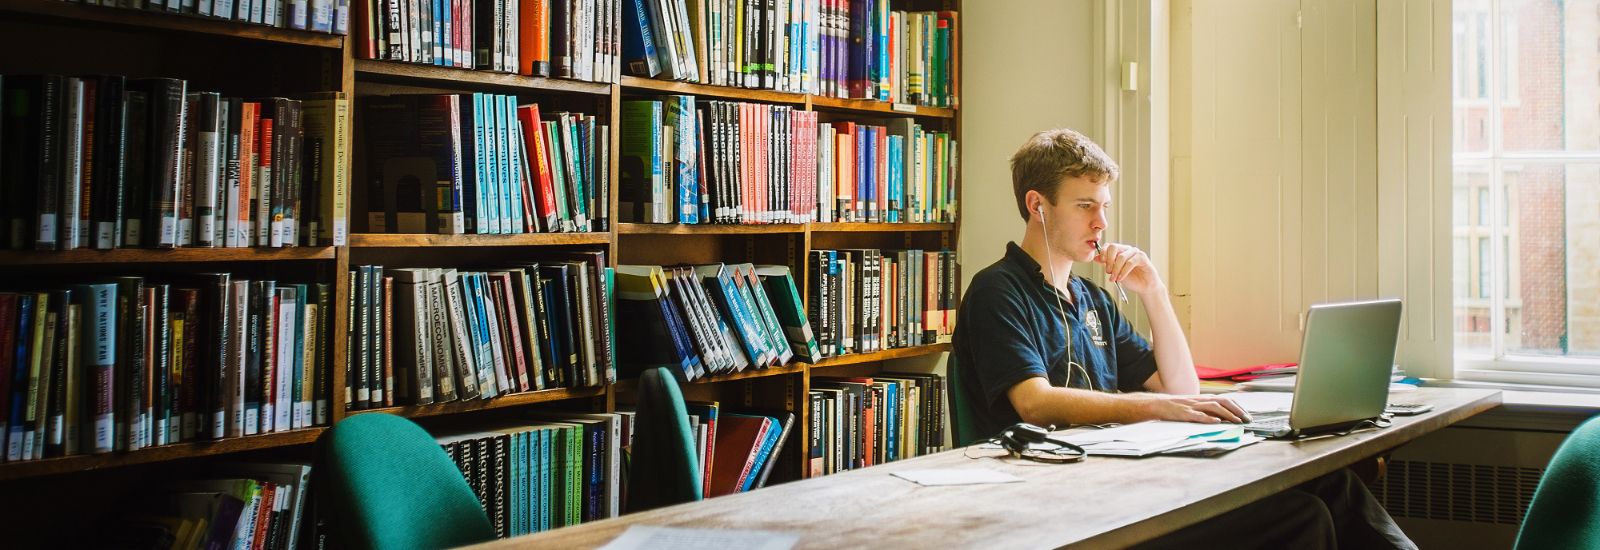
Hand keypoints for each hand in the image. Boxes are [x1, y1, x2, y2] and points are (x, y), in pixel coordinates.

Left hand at [1095, 243, 1163, 295]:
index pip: (1109, 246)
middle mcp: (1127, 249)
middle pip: (1114, 247)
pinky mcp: (1142, 258)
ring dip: (1116, 269)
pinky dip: (1124, 271)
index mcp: (1120, 251)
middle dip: (1109, 260)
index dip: (1103, 252)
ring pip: (1121, 257)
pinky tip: (1121, 278)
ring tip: (1114, 279)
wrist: (1144, 286)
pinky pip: (1130, 262)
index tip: (1101, 261)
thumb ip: (1107, 264)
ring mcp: (1135, 252)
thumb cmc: (1131, 279)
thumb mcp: (1115, 272)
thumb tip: (1095, 258)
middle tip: (1108, 272)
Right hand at [1132, 394, 1250, 423]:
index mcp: (1199, 399)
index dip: (1236, 406)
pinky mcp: (1181, 413)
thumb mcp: (1188, 407)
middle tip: (1247, 420)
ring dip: (1227, 414)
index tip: (1246, 415)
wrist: (1149, 405)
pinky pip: (1196, 415)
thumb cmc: (1169, 408)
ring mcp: (1189, 406)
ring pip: (1213, 407)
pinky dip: (1207, 418)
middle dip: (1237, 410)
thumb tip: (1217, 418)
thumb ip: (1201, 410)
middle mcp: (1197, 400)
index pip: (1223, 399)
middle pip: (1222, 401)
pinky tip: (1216, 421)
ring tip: (1237, 421)